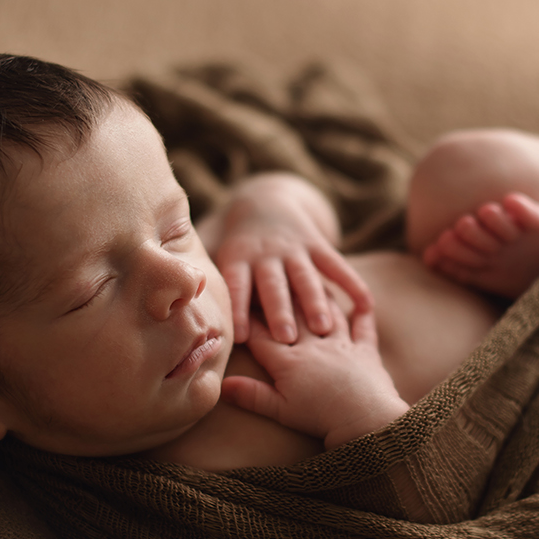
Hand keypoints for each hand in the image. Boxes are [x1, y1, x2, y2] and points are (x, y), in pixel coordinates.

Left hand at [213, 176, 373, 343]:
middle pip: (273, 284)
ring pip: (305, 276)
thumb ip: (205, 280)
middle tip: (287, 338)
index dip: (238, 309)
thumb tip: (172, 311)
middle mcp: (266, 254)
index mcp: (239, 259)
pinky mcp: (318, 244)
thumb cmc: (237, 247)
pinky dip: (352, 283)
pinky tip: (366, 305)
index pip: (238, 286)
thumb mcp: (217, 255)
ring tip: (324, 328)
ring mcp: (294, 249)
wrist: (264, 200)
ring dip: (315, 301)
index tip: (240, 336)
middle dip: (280, 311)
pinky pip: (336, 264)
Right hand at [221, 297, 407, 449]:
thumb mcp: (282, 411)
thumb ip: (252, 395)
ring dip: (318, 297)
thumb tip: (223, 384)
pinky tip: (363, 301)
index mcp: (289, 362)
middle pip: (293, 316)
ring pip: (327, 313)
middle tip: (270, 281)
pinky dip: (363, 312)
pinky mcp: (365, 351)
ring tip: (311, 283)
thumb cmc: (321, 418)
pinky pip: (364, 326)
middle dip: (279, 299)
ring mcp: (341, 345)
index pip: (262, 336)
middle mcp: (313, 346)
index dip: (247, 320)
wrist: (364, 419)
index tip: (236, 304)